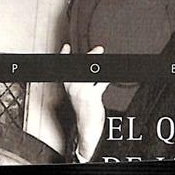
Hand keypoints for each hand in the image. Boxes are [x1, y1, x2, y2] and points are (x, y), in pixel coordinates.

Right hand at [61, 43, 109, 160]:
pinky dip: (106, 77)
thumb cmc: (87, 111)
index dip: (64, 56)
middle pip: (81, 67)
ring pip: (91, 72)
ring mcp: (82, 91)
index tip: (66, 47)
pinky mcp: (91, 96)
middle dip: (91, 56)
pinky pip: (101, 82)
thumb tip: (95, 69)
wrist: (87, 127)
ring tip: (105, 59)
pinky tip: (110, 73)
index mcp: (69, 86)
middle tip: (99, 49)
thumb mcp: (83, 93)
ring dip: (99, 64)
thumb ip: (87, 82)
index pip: (65, 68)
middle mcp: (73, 88)